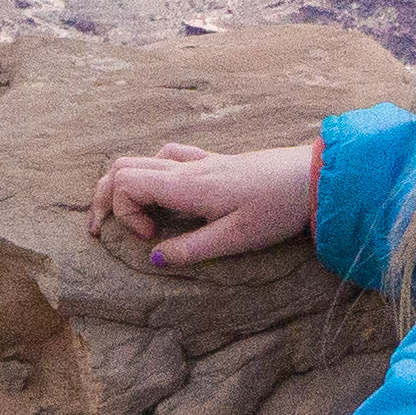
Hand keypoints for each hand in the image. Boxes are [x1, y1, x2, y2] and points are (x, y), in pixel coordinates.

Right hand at [91, 139, 314, 270]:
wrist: (312, 179)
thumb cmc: (276, 210)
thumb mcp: (234, 240)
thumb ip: (191, 249)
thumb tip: (154, 258)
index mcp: (186, 186)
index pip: (125, 183)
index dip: (122, 212)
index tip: (149, 237)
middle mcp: (186, 168)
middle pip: (123, 166)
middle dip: (105, 196)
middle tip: (103, 227)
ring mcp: (199, 161)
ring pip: (143, 159)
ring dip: (126, 184)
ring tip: (132, 214)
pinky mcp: (214, 162)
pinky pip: (168, 156)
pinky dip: (152, 172)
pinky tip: (165, 192)